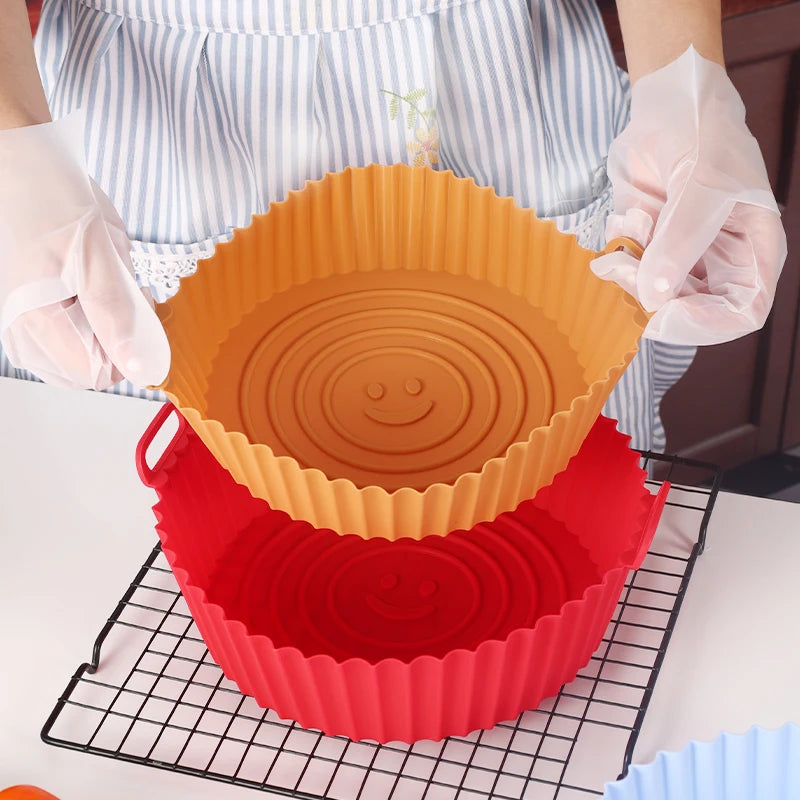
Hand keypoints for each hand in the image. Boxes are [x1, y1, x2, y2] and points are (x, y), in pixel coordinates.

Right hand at [0, 109, 169, 388]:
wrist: (28, 168)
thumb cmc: (57, 201)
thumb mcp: (101, 256)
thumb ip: (117, 315)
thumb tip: (137, 366)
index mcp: (37, 317)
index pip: (94, 374)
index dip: (128, 355)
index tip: (142, 322)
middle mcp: (22, 327)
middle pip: (86, 372)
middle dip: (117, 345)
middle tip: (127, 302)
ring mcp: (22, 322)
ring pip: (77, 361)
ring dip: (104, 338)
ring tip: (109, 295)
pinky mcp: (28, 314)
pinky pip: (67, 343)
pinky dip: (91, 328)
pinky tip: (98, 297)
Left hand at [590, 46, 787, 345]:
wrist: (668, 107)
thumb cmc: (705, 134)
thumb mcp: (702, 182)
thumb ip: (681, 240)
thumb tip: (656, 296)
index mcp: (752, 250)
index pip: (743, 312)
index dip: (706, 323)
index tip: (665, 309)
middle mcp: (718, 263)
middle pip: (690, 313)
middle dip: (654, 299)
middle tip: (626, 268)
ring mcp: (679, 259)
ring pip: (652, 297)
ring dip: (629, 277)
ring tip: (627, 229)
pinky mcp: (646, 250)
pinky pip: (627, 275)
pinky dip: (616, 259)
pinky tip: (624, 220)